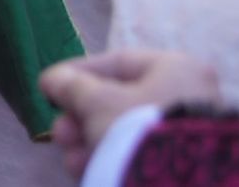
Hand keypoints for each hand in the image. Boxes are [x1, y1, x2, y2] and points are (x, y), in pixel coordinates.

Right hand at [40, 49, 220, 178]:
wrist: (180, 184)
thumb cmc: (137, 127)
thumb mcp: (96, 102)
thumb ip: (72, 87)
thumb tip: (53, 79)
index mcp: (176, 69)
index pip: (119, 62)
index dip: (77, 73)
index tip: (49, 87)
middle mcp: (188, 96)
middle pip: (119, 100)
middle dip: (81, 118)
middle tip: (59, 134)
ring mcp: (186, 132)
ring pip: (126, 131)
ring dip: (90, 142)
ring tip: (70, 160)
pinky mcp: (182, 163)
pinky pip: (139, 152)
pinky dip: (111, 157)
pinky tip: (85, 170)